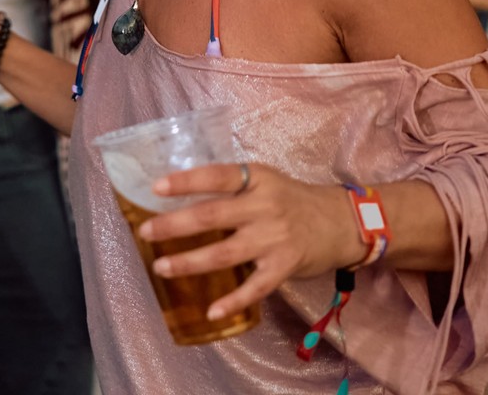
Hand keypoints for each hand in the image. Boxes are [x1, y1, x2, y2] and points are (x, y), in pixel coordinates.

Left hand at [140, 164, 363, 322]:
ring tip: (162, 267)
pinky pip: (254, 287)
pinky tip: (211, 310)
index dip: (185, 181)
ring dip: (190, 262)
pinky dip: (232, 301)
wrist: (342, 222)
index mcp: (257, 179)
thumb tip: (183, 197)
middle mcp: (264, 207)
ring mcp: (274, 238)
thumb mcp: (266, 181)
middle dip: (174, 225)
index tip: (155, 188)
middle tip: (145, 232)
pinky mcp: (284, 266)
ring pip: (224, 252)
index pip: (216, 176)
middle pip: (212, 215)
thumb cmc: (294, 200)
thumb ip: (233, 189)